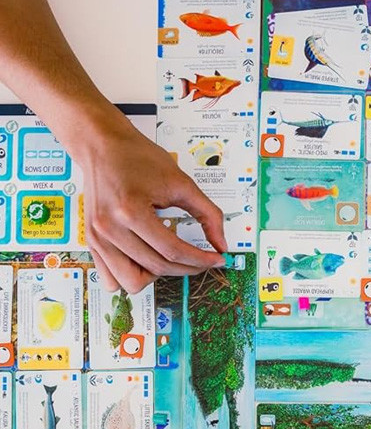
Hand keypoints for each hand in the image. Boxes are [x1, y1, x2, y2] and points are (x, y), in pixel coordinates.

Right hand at [75, 117, 227, 292]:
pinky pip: (111, 280)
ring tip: (168, 259)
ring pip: (132, 282)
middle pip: (156, 268)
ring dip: (156, 276)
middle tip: (201, 260)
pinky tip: (146, 260)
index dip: (200, 260)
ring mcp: (97, 237)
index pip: (172, 251)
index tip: (216, 260)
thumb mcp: (181, 182)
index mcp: (130, 211)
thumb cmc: (137, 157)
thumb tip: (221, 246)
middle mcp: (109, 228)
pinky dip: (131, 277)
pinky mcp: (91, 242)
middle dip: (187, 268)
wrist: (101, 145)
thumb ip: (208, 214)